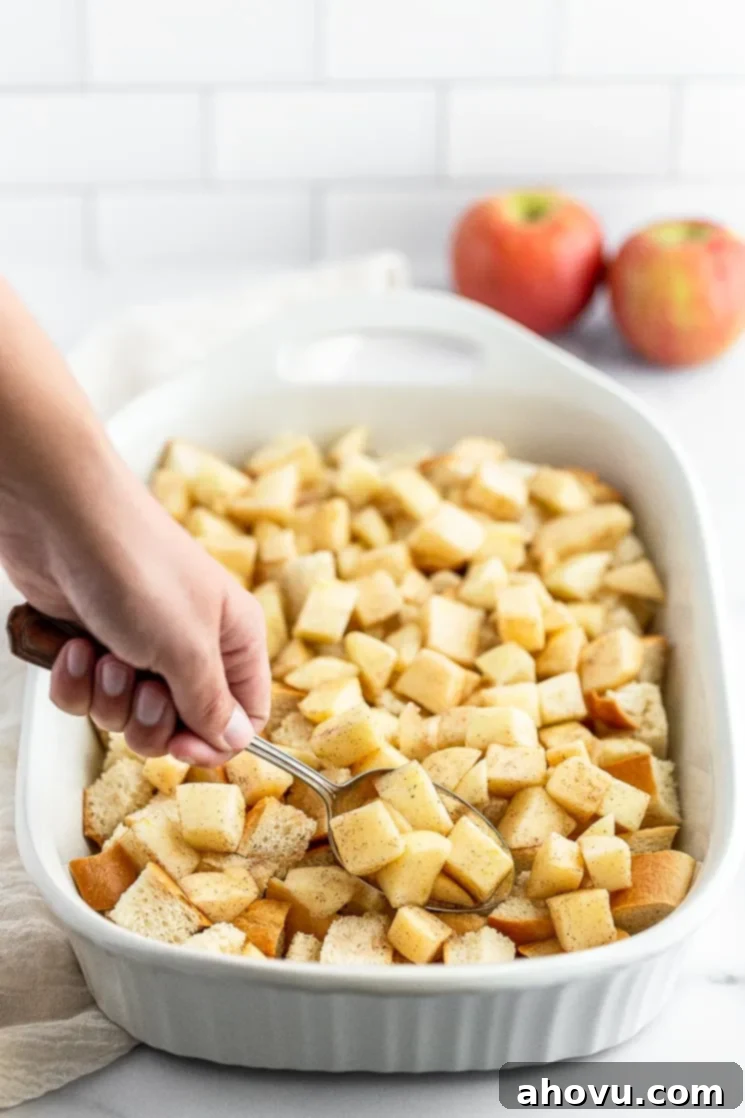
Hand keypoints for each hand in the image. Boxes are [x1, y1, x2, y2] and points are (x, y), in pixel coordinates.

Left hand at [1, 450, 270, 766]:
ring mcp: (139, 644)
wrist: (60, 517)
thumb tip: (232, 738)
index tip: (184, 743)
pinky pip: (86, 696)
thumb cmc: (138, 565)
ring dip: (110, 698)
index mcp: (233, 638)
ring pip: (129, 715)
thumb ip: (210, 704)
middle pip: (182, 724)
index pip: (244, 714)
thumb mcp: (187, 647)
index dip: (215, 739)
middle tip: (143, 688)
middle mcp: (191, 644)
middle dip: (151, 720)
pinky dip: (75, 682)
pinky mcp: (92, 644)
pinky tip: (75, 648)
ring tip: (105, 657)